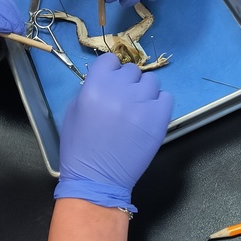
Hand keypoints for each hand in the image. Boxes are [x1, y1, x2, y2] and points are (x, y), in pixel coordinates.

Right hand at [54, 53, 172, 212]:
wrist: (97, 180)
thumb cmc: (80, 148)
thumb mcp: (74, 111)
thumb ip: (91, 89)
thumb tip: (109, 80)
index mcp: (94, 87)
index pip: (110, 60)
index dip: (110, 71)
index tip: (110, 83)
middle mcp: (119, 91)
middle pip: (131, 70)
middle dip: (126, 83)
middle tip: (122, 101)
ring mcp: (142, 104)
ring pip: (151, 81)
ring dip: (144, 92)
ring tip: (137, 109)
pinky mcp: (159, 119)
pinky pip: (166, 97)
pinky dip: (158, 104)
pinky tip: (148, 116)